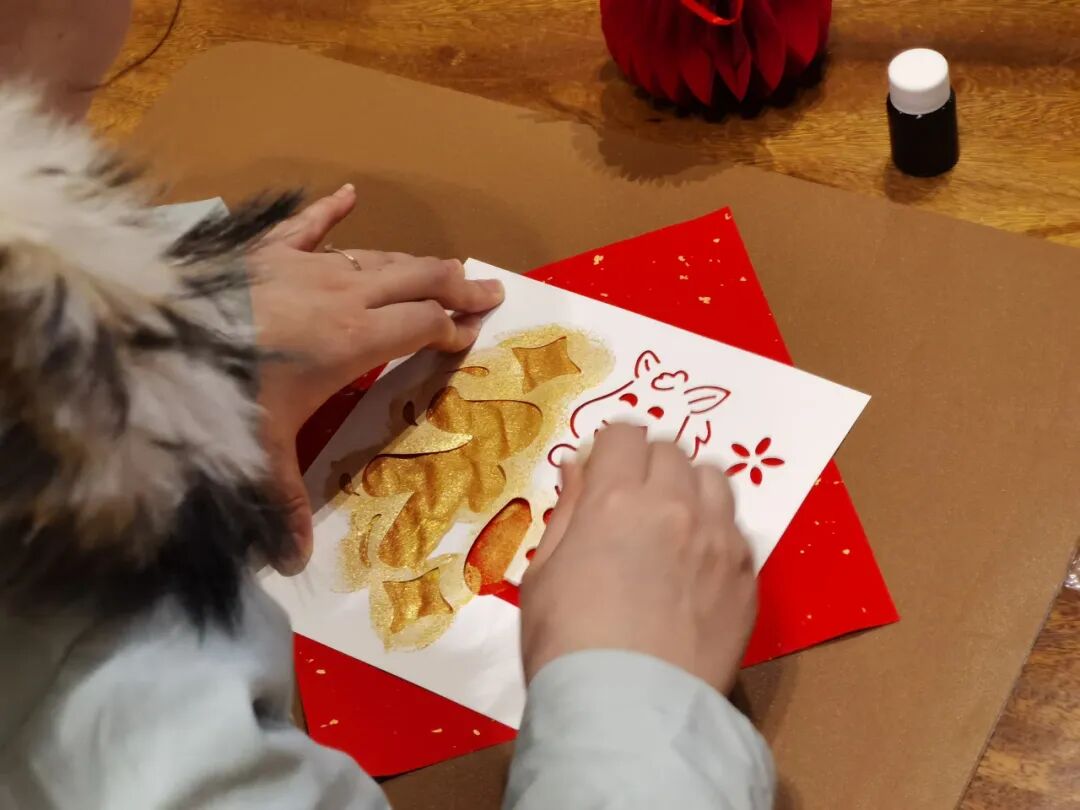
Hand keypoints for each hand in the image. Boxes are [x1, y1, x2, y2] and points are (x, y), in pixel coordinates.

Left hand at [248, 184, 503, 573]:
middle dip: (456, 286)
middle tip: (489, 290)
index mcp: (352, 341)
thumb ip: (283, 505)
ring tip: (445, 265)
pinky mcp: (265, 251)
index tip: (477, 332)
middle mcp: (341, 295)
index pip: (420, 326)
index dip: (453, 328)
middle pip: (415, 280)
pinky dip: (328, 211)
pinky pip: (306, 224)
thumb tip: (293, 564)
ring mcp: (303, 267)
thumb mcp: (257, 452)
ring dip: (414, 262)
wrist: (148, 335)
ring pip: (376, 256)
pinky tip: (347, 194)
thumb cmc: (216, 393)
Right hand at [520, 423, 756, 693]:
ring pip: (714, 479)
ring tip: (675, 523)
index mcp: (615, 500)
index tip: (605, 467)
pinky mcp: (747, 577)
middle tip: (633, 500)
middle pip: (672, 451)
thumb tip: (579, 467)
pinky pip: (737, 530)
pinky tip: (698, 568)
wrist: (628, 714)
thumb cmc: (567, 645)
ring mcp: (719, 541)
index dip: (611, 446)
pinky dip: (716, 534)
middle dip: (649, 465)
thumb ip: (568, 510)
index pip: (624, 434)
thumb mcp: (544, 572)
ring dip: (691, 488)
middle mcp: (675, 507)